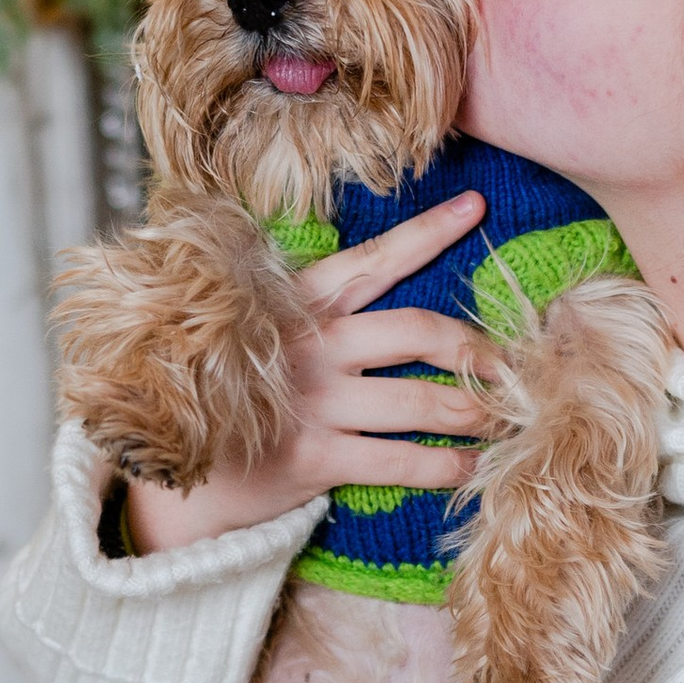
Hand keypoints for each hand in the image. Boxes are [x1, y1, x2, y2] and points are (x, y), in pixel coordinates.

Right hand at [123, 190, 491, 553]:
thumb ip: (309, 310)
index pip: (372, 259)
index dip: (428, 232)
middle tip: (508, 362)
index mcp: (296, 304)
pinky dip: (445, 466)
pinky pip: (399, 459)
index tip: (476, 208)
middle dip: (472, 346)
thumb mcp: (258, 333)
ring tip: (503, 416)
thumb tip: (376, 285)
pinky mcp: (314, 456)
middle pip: (415, 331)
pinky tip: (471, 468)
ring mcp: (312, 401)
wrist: (175, 475)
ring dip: (473, 409)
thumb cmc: (232, 396)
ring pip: (418, 400)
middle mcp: (309, 345)